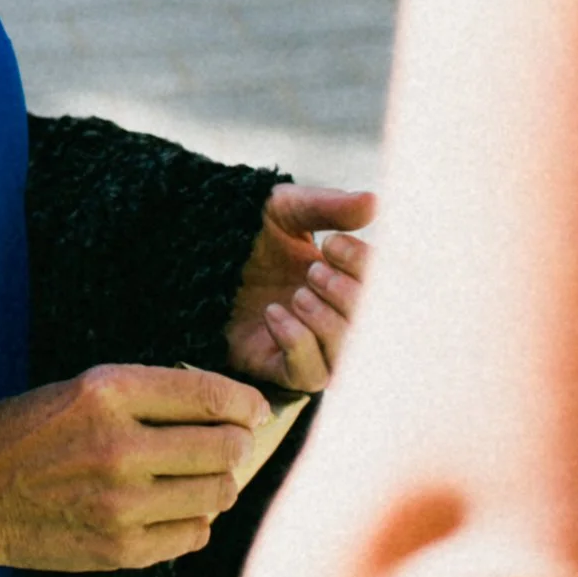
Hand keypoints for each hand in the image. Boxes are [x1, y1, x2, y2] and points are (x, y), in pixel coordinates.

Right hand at [0, 363, 265, 575]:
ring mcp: (121, 503)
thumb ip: (146, 395)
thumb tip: (225, 411)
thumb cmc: (21, 435)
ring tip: (196, 478)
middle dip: (237, 444)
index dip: (245, 404)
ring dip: (218, 484)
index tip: (253, 410)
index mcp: (107, 392)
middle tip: (228, 445)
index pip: (210, 396)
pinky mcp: (119, 548)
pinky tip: (169, 508)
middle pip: (226, 448)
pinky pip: (194, 535)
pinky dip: (193, 520)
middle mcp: (120, 446)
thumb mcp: (76, 389)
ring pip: (219, 494)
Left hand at [224, 184, 372, 391]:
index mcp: (345, 277)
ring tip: (298, 295)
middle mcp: (333, 315)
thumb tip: (375, 202)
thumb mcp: (287, 209)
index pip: (382, 285)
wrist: (195, 250)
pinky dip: (299, 346)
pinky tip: (275, 315)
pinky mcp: (278, 365)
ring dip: (328, 324)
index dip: (365, 268)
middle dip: (349, 297)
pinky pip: (310, 375)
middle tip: (314, 272)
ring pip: (347, 356)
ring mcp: (309, 343)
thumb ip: (329, 207)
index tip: (332, 245)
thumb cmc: (245, 227)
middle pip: (372, 327)